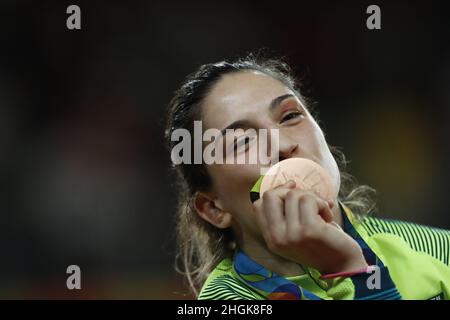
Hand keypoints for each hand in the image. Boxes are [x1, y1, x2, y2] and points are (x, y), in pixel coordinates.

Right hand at [252, 180, 367, 273]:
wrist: (342, 266)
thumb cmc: (321, 244)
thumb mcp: (295, 232)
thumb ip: (286, 213)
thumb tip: (290, 183)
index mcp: (271, 239)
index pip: (258, 205)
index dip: (274, 193)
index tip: (292, 192)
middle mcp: (277, 238)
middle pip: (270, 196)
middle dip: (291, 191)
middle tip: (309, 201)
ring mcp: (292, 235)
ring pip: (293, 195)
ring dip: (313, 198)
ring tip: (322, 211)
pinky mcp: (309, 230)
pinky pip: (309, 200)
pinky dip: (322, 203)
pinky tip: (328, 215)